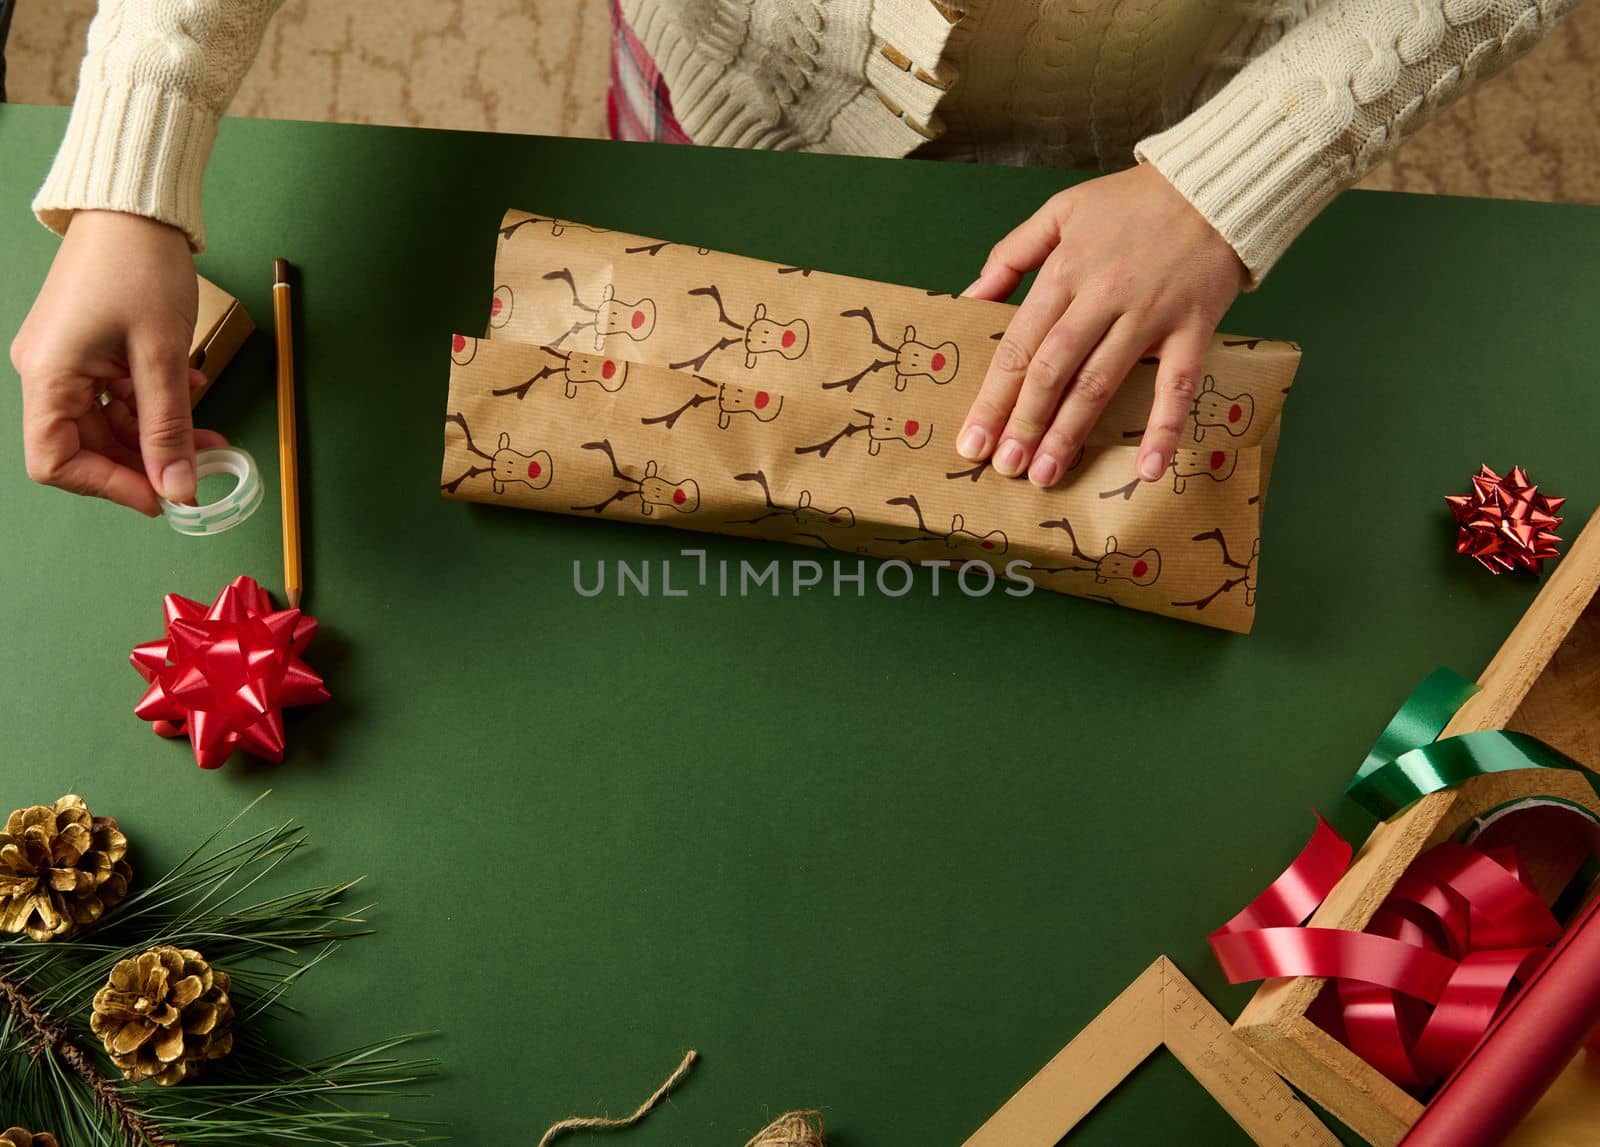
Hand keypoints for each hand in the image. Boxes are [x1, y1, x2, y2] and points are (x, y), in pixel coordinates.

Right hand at [11, 210, 222, 514]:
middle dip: (146, 463)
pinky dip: (157, 404)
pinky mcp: (92, 349)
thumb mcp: (162, 356)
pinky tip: (194, 393)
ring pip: (112, 423)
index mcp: (49, 377)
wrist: (136, 205)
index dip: (108, 487)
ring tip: (211, 437)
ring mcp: (70, 361)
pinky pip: (120, 394)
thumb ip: (169, 427)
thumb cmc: (140, 267)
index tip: (161, 496)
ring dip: (161, 435)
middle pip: (88, 447)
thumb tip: (178, 490)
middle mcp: (49, 373)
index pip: (55, 462)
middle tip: (200, 473)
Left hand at [958, 164, 1245, 487]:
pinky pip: (1178, 386)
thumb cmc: (1132, 202)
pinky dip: (1164, 428)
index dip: (994, 397)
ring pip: (1101, 384)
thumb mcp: (1060, 211)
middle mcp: (1102, 297)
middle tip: (1004, 467)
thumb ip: (1010, 255)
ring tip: (1046, 474)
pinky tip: (1150, 469)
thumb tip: (968, 297)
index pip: (1020, 346)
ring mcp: (1149, 315)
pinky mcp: (1193, 328)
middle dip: (1024, 424)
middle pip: (1053, 371)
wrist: (1212, 184)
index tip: (972, 439)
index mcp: (1065, 271)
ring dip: (1071, 434)